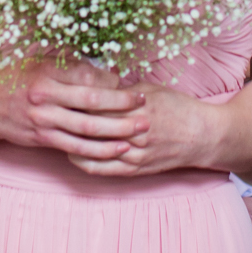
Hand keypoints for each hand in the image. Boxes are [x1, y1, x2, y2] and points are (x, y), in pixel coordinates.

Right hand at [0, 61, 146, 162]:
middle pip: (91, 102)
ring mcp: (44, 120)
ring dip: (117, 130)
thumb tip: (104, 67)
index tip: (127, 82)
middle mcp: (44, 97)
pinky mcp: (44, 139)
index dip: (110, 80)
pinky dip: (99, 150)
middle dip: (122, 104)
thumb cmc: (18, 78)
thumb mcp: (39, 61)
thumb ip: (69, 64)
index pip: (86, 76)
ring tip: (140, 129)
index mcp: (46, 72)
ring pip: (87, 129)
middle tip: (145, 104)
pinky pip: (76, 148)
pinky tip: (118, 149)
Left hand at [67, 82, 214, 178]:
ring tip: (56, 130)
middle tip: (50, 109)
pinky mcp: (135, 169)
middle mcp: (134, 131)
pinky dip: (84, 161)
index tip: (59, 91)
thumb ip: (123, 90)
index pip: (97, 103)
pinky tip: (71, 153)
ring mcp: (134, 153)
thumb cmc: (177, 107)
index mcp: (137, 107)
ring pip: (94, 148)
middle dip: (69, 118)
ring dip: (72, 140)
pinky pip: (103, 169)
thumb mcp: (151, 90)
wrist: (201, 136)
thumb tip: (96, 83)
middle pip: (92, 125)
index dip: (75, 98)